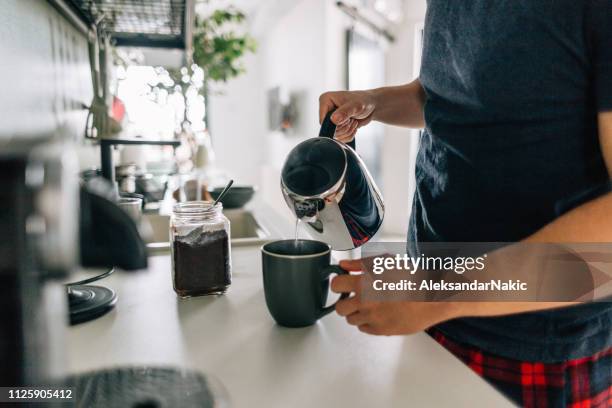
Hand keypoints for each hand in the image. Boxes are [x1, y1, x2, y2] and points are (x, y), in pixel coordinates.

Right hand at [319, 90, 376, 142]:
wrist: (371, 105)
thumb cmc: (363, 100)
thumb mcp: (355, 105)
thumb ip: (345, 112)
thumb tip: (334, 120)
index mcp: (325, 100)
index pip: (323, 120)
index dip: (336, 124)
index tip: (347, 118)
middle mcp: (325, 110)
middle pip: (329, 130)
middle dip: (343, 128)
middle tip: (352, 119)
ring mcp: (330, 120)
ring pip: (335, 136)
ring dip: (347, 132)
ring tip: (353, 121)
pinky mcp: (336, 128)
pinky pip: (340, 139)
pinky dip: (349, 135)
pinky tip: (353, 126)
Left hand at [331, 259, 461, 334]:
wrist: (431, 298)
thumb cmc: (411, 278)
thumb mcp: (385, 262)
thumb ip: (360, 264)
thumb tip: (343, 265)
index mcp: (364, 283)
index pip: (335, 285)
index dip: (339, 283)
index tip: (344, 283)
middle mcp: (365, 303)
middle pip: (339, 308)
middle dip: (345, 301)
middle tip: (355, 297)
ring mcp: (372, 319)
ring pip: (351, 320)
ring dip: (356, 312)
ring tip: (370, 305)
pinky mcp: (381, 330)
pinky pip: (364, 329)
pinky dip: (367, 322)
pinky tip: (378, 313)